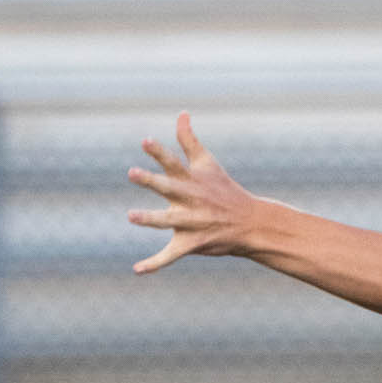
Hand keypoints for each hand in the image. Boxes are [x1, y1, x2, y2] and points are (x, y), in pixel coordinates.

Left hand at [128, 112, 257, 273]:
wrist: (250, 223)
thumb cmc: (223, 190)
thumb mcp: (207, 163)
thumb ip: (189, 140)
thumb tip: (182, 113)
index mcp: (191, 180)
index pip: (173, 162)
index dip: (159, 152)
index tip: (145, 141)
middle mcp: (190, 199)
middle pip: (168, 188)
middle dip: (151, 180)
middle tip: (132, 173)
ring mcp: (191, 222)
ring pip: (167, 221)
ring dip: (150, 219)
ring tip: (131, 216)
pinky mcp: (191, 244)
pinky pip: (170, 256)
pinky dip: (155, 264)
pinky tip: (137, 270)